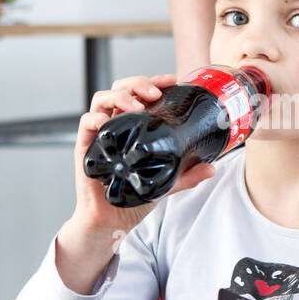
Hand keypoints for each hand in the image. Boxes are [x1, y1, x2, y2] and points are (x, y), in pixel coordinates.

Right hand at [74, 73, 215, 238]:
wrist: (112, 220)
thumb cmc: (134, 196)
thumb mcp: (166, 183)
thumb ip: (187, 175)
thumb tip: (212, 168)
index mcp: (134, 125)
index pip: (142, 94)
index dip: (155, 82)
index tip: (171, 79)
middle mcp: (117, 124)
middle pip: (121, 88)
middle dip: (137, 83)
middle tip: (154, 92)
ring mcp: (101, 134)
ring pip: (102, 99)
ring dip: (119, 95)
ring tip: (136, 104)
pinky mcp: (86, 147)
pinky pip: (87, 123)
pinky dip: (96, 117)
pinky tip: (108, 121)